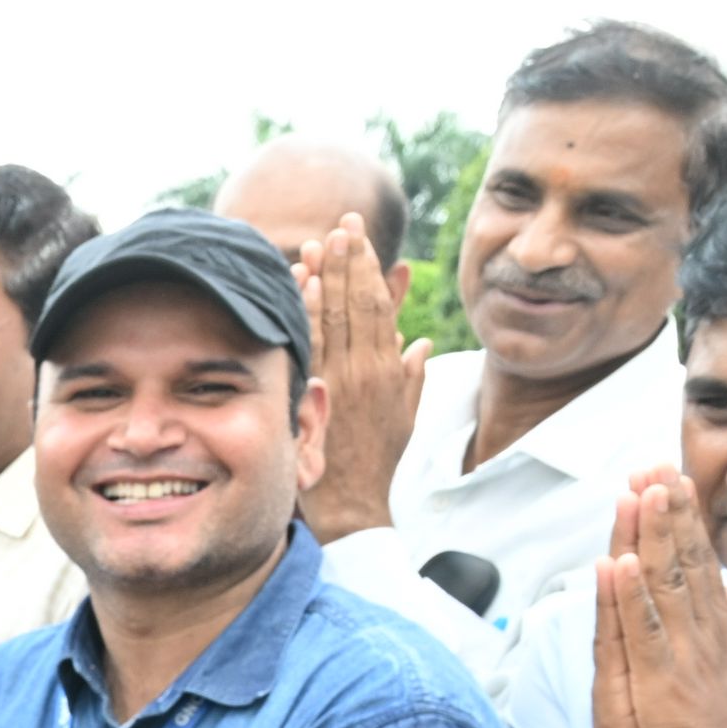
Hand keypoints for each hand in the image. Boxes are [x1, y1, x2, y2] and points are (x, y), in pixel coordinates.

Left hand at [296, 215, 427, 541]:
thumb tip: (421, 343)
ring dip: (329, 277)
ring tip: (321, 241)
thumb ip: (412, 377)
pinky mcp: (317, 396)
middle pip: (358, 303)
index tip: (359, 237)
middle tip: (343, 223)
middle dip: (351, 260)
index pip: (379, 306)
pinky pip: (313, 345)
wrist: (354, 504)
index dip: (369, 268)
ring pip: (336, 319)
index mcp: (388, 369)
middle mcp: (365, 370)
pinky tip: (305, 284)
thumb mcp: (404, 418)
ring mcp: (339, 381)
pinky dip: (310, 313)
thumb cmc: (378, 462)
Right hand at [567, 487, 672, 727]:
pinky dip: (617, 599)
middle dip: (651, 513)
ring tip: (631, 495)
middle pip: (647, 562)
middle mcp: (644, 635)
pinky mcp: (622, 679)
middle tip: (649, 465)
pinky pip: (619, 633)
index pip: (675, 563)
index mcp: (672, 629)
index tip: (681, 477)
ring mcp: (629, 654)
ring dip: (630, 538)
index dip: (680, 521)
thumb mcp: (724, 672)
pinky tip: (614, 563)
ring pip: (628, 587)